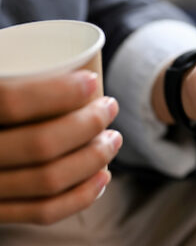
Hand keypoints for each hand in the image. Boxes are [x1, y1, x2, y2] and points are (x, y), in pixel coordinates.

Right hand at [0, 70, 121, 224]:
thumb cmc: (1, 95)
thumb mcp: (0, 78)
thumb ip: (17, 74)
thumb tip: (73, 53)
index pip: (12, 102)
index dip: (58, 91)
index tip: (93, 81)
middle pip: (41, 144)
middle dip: (89, 124)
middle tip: (110, 107)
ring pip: (48, 180)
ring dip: (93, 158)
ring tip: (114, 138)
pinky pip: (42, 212)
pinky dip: (81, 197)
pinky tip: (104, 177)